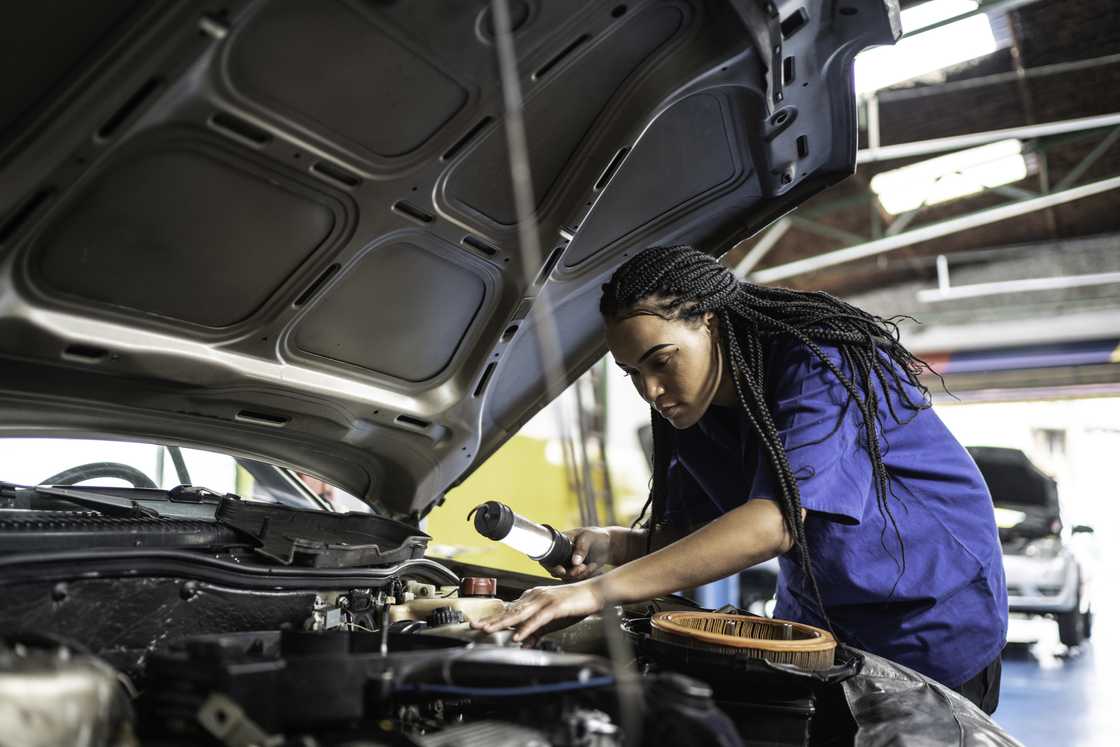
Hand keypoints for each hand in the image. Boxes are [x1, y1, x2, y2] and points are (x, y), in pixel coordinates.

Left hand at [471, 580, 605, 642]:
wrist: (594, 592)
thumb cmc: (574, 605)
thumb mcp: (552, 621)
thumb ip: (536, 632)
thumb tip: (523, 643)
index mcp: (532, 598)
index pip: (509, 610)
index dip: (492, 618)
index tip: (477, 625)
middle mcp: (535, 597)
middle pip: (509, 611)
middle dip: (491, 619)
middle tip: (473, 626)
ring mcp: (544, 600)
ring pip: (519, 614)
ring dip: (502, 623)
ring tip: (488, 630)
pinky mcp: (555, 606)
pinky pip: (538, 619)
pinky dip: (527, 628)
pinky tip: (518, 636)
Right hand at [545, 527, 612, 579]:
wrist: (609, 545)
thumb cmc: (597, 536)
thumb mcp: (588, 538)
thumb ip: (581, 549)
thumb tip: (574, 562)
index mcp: (559, 543)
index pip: (548, 557)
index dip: (551, 566)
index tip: (562, 570)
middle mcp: (561, 555)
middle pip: (556, 571)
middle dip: (569, 573)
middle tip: (583, 567)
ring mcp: (567, 565)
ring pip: (566, 577)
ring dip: (579, 575)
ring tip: (591, 566)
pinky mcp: (575, 572)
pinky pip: (576, 580)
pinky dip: (585, 576)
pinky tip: (593, 567)